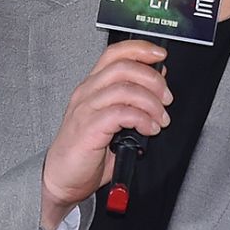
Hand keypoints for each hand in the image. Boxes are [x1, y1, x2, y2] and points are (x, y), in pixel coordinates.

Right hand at [40, 40, 171, 229]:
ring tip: (160, 119)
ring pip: (124, 89)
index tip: (160, 55)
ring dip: (151, 103)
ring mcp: (86, 109)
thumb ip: (133, 99)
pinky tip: (149, 129)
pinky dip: (142, 119)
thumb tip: (158, 79)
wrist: (63, 179)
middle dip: (152, 79)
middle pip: (123, 67)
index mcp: (93, 86)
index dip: (140, 49)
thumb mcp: (114, 119)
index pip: (115, 53)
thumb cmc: (87, 152)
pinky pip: (120, 113)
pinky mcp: (88, 128)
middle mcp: (87, 92)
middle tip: (166, 98)